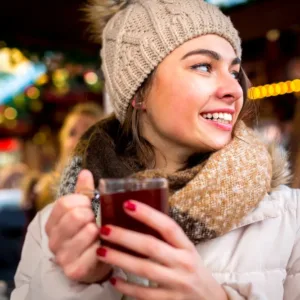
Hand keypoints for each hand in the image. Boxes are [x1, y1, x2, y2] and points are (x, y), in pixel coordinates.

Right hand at [45, 169, 110, 282]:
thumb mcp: (84, 210)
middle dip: (92, 215)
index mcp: (53, 222)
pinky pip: (96, 250)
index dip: (83, 201)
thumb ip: (84, 191)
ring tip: (100, 234)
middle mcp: (53, 240)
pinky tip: (102, 247)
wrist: (93, 262)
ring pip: (88, 231)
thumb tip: (85, 172)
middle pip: (76, 215)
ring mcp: (63, 256)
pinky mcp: (75, 269)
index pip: (65, 203)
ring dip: (100, 230)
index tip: (90, 205)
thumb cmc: (87, 232)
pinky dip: (104, 246)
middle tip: (96, 220)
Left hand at [97, 200, 227, 299]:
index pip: (168, 226)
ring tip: (102, 251)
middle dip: (125, 237)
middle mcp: (183, 263)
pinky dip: (127, 287)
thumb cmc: (193, 269)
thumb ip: (168, 239)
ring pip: (144, 270)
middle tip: (105, 229)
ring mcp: (177, 284)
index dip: (148, 214)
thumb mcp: (186, 251)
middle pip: (151, 247)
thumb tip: (139, 220)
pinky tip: (113, 279)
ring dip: (120, 259)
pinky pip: (144, 295)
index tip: (127, 204)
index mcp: (187, 247)